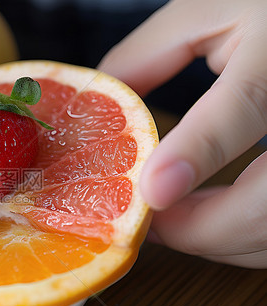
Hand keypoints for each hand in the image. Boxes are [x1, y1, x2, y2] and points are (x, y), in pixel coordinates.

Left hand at [98, 0, 266, 267]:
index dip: (196, 154)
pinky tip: (211, 217)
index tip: (150, 193)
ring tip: (172, 221)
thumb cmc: (262, 4)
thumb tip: (99, 104)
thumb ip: (150, 53)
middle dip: (202, 229)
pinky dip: (243, 234)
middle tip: (146, 221)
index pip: (241, 110)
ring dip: (221, 239)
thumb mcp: (209, 11)